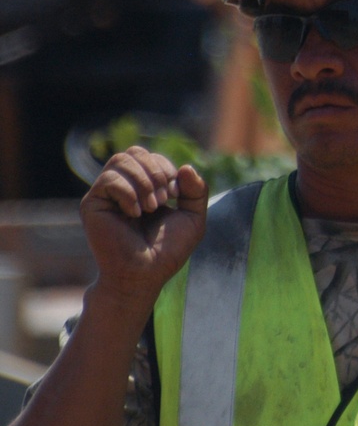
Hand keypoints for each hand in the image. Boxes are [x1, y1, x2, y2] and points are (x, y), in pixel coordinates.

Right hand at [80, 146, 207, 307]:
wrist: (145, 274)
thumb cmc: (167, 251)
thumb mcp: (193, 217)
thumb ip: (197, 190)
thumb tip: (186, 167)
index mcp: (143, 187)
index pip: (150, 156)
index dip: (167, 168)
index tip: (175, 196)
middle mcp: (122, 188)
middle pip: (134, 151)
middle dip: (156, 170)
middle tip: (165, 198)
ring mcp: (106, 195)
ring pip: (121, 160)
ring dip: (144, 181)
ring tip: (151, 207)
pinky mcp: (92, 205)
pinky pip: (109, 180)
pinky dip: (128, 193)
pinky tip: (135, 213)